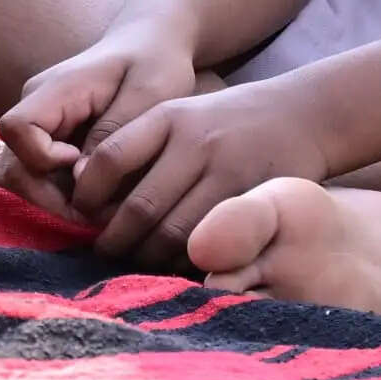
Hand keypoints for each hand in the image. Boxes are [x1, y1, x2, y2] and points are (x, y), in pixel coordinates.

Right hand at [0, 19, 199, 221]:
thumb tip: (79, 176)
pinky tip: (100, 203)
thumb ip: (114, 131)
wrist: (151, 45)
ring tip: (104, 213)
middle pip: (15, 163)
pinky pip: (44, 177)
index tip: (82, 164)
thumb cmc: (154, 64)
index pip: (17, 128)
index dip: (43, 158)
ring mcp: (41, 124)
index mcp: (55, 88)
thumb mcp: (148, 93)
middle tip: (100, 215)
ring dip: (61, 203)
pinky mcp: (52, 140)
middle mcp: (36, 106)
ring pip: (27, 177)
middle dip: (52, 198)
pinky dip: (67, 197)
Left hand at [61, 74, 342, 267]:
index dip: (87, 195)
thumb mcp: (180, 115)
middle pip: (140, 205)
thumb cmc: (226, 121)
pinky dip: (187, 260)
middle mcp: (194, 142)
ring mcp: (227, 172)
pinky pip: (211, 241)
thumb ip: (139, 146)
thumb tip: (85, 191)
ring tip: (135, 265)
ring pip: (174, 231)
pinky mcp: (253, 200)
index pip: (109, 158)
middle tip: (104, 254)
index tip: (79, 215)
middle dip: (115, 239)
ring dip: (148, 257)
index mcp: (167, 117)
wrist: (301, 114)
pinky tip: (176, 264)